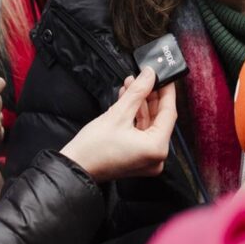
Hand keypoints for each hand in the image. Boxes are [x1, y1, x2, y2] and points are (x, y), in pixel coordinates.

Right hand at [60, 67, 175, 181]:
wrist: (75, 167)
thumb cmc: (93, 149)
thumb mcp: (117, 114)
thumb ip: (137, 92)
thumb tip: (149, 75)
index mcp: (156, 148)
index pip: (169, 113)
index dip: (167, 92)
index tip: (165, 76)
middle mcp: (156, 156)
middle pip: (159, 118)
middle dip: (150, 96)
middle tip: (146, 78)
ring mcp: (146, 158)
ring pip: (149, 123)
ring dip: (140, 104)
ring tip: (132, 85)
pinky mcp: (137, 157)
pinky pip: (141, 132)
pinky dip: (135, 116)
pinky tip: (128, 99)